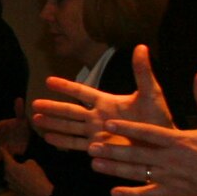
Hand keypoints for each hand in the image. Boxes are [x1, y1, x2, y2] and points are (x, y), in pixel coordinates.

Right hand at [0, 99, 31, 157]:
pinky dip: (0, 157)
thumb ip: (19, 110)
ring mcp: (3, 143)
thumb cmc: (22, 126)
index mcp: (3, 126)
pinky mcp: (7, 151)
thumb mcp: (22, 118)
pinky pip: (3, 154)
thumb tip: (18, 99)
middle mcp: (1, 135)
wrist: (27, 138)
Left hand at [0, 153, 52, 195]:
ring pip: (10, 175)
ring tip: (22, 170)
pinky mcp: (13, 190)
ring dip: (14, 172)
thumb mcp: (32, 163)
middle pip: (6, 166)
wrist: (40, 194)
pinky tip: (24, 179)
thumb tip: (22, 165)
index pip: (5, 156)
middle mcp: (7, 175)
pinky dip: (17, 179)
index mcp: (10, 166)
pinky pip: (13, 181)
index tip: (0, 147)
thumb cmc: (36, 176)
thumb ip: (24, 162)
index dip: (3, 150)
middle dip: (10, 162)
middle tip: (14, 158)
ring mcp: (9, 184)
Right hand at [30, 43, 171, 150]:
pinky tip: (48, 138)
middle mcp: (98, 117)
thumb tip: (141, 46)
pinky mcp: (99, 149)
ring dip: (53, 123)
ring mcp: (96, 134)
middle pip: (70, 111)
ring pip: (69, 127)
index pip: (82, 92)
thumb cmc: (158, 118)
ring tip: (36, 119)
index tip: (49, 80)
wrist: (162, 145)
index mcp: (107, 102)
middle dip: (53, 107)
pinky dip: (62, 142)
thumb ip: (143, 72)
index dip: (66, 87)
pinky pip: (77, 144)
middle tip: (33, 103)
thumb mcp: (151, 93)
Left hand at [88, 72, 196, 195]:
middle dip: (112, 150)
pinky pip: (149, 195)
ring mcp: (171, 178)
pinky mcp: (175, 193)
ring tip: (95, 165)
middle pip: (136, 155)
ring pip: (137, 174)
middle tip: (91, 147)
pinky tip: (114, 194)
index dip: (126, 129)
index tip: (108, 124)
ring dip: (114, 170)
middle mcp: (171, 160)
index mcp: (180, 141)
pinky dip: (131, 195)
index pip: (147, 133)